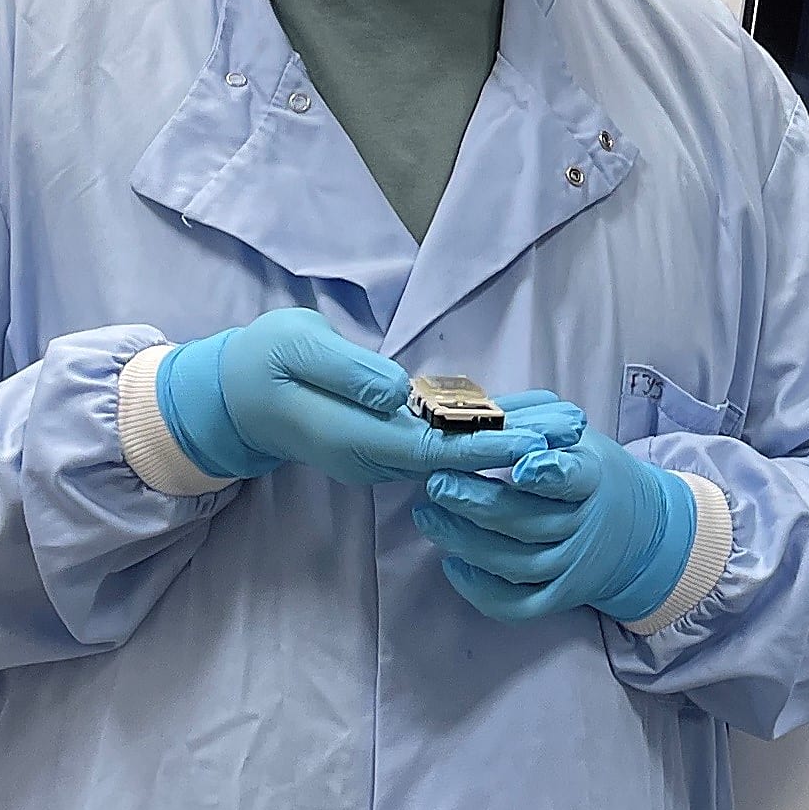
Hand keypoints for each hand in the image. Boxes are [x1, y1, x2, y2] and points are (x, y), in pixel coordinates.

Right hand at [156, 311, 559, 488]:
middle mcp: (378, 455)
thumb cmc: (260, 365)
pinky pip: (447, 437)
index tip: (535, 441)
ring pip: (458, 449)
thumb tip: (399, 393)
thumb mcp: (294, 352)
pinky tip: (525, 417)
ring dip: (512, 435)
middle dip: (518, 444)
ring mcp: (385, 451)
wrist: (232, 396)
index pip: (434, 451)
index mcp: (357, 439)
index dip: (486, 446)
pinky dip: (488, 426)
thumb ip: (348, 373)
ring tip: (568, 423)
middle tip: (576, 429)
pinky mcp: (390, 438)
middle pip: (459, 457)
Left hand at [413, 405, 699, 626]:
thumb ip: (530, 421)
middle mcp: (585, 526)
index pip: (576, 477)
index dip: (550, 474)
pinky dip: (481, 591)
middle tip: (437, 483)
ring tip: (428, 515)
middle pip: (530, 522)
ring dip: (466, 542)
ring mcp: (572, 567)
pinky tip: (452, 564)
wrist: (637, 529)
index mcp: (593, 477)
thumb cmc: (587, 471)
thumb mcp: (573, 435)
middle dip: (477, 502)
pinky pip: (518, 606)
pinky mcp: (559, 597)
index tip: (521, 465)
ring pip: (516, 564)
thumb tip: (473, 410)